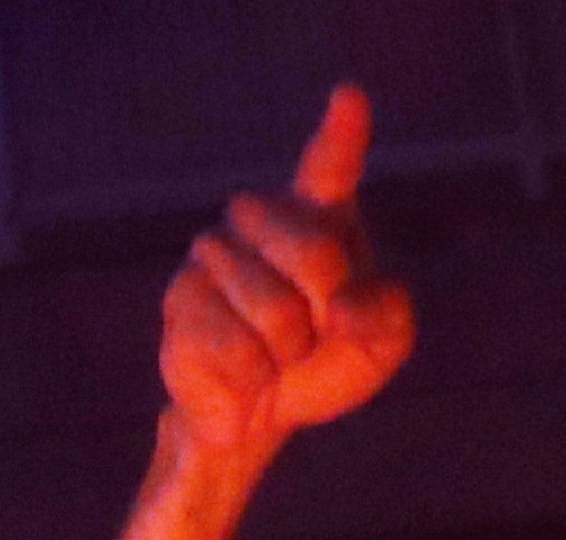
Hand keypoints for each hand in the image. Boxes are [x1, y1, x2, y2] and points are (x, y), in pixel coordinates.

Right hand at [159, 87, 414, 469]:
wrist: (259, 414)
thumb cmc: (323, 363)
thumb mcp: (380, 344)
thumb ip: (385, 315)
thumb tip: (340, 311)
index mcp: (319, 215)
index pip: (329, 167)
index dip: (341, 135)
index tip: (349, 99)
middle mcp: (259, 220)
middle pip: (318, 256)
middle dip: (327, 312)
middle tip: (312, 335)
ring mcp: (213, 256)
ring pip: (275, 312)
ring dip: (286, 354)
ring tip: (272, 355)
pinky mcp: (180, 303)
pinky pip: (236, 350)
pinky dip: (252, 379)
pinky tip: (241, 374)